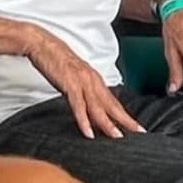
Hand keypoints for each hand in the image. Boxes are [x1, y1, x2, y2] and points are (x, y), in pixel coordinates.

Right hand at [26, 28, 144, 138]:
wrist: (43, 45)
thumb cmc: (57, 61)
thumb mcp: (75, 78)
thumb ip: (84, 93)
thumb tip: (90, 109)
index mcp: (95, 80)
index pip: (114, 102)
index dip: (125, 116)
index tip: (137, 128)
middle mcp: (92, 80)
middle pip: (112, 105)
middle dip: (126, 121)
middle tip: (140, 133)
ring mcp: (82, 82)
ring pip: (98, 107)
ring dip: (108, 124)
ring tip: (117, 137)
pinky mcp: (69, 84)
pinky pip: (78, 105)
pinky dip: (84, 120)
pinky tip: (88, 132)